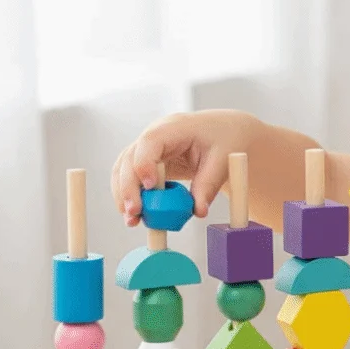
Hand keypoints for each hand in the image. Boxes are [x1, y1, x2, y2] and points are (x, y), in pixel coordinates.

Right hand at [111, 109, 259, 226]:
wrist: (224, 133)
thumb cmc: (225, 140)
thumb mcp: (222, 161)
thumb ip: (208, 185)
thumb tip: (198, 212)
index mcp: (174, 128)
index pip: (150, 142)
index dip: (145, 164)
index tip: (151, 187)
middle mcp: (155, 136)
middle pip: (130, 159)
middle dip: (128, 187)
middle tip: (134, 212)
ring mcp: (148, 149)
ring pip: (124, 170)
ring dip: (124, 195)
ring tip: (131, 220)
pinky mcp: (148, 163)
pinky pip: (133, 179)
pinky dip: (132, 197)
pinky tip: (136, 216)